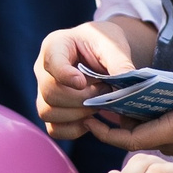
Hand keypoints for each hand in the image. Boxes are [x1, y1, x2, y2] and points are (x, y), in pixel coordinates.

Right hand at [36, 21, 140, 140]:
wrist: (99, 52)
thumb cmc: (103, 43)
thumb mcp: (113, 45)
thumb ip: (120, 63)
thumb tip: (130, 85)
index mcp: (55, 45)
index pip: (51, 63)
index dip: (65, 76)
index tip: (82, 82)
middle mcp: (43, 69)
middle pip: (50, 93)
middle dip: (81, 98)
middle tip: (104, 92)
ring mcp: (43, 91)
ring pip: (47, 112)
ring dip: (76, 114)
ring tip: (97, 105)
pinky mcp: (51, 109)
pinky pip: (53, 128)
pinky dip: (72, 129)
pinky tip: (90, 120)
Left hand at [83, 34, 172, 172]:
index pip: (133, 138)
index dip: (107, 131)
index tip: (90, 117)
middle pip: (136, 134)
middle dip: (114, 119)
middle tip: (96, 96)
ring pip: (150, 132)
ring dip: (133, 118)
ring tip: (117, 94)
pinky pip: (165, 130)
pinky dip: (152, 118)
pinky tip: (152, 99)